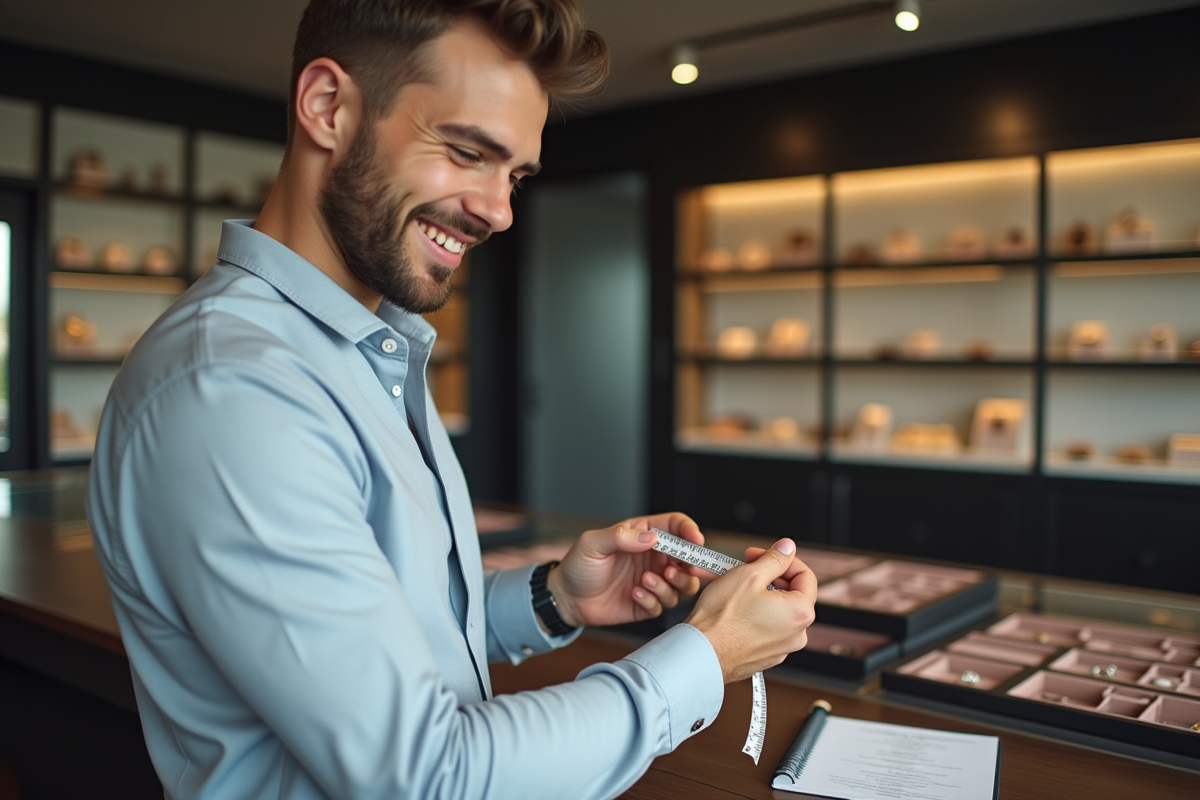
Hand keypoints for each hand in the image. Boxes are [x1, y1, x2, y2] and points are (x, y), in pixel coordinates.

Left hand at [546, 512, 707, 627]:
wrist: (566, 598)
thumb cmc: (578, 565)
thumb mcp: (593, 544)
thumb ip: (621, 537)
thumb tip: (652, 538)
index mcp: (643, 535)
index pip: (676, 526)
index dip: (690, 531)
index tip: (696, 541)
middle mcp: (653, 557)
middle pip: (689, 559)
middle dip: (688, 566)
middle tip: (672, 570)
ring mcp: (653, 581)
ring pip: (683, 585)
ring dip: (671, 585)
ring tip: (646, 581)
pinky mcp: (648, 604)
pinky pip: (664, 605)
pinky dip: (654, 600)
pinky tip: (634, 594)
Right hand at [684, 538, 816, 682]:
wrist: (701, 653)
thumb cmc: (722, 619)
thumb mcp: (749, 575)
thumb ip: (774, 558)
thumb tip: (787, 548)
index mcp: (800, 613)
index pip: (805, 575)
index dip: (782, 559)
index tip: (762, 554)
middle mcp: (797, 634)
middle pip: (792, 593)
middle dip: (770, 576)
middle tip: (746, 568)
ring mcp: (782, 648)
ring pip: (778, 610)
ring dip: (762, 594)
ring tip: (738, 589)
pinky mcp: (766, 656)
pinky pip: (768, 628)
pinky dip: (756, 614)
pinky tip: (736, 609)